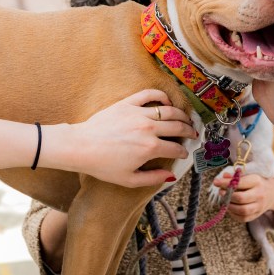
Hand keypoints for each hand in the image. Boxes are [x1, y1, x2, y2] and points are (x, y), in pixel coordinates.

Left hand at [50, 89, 195, 187]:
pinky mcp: (127, 104)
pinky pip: (149, 94)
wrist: (81, 147)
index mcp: (150, 148)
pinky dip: (161, 96)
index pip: (176, 148)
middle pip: (178, 127)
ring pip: (169, 110)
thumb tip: (171, 175)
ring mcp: (138, 114)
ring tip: (185, 119)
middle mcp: (148, 129)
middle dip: (189, 131)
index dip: (183, 152)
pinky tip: (166, 101)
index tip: (184, 153)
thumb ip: (152, 178)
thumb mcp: (129, 179)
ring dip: (181, 115)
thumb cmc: (102, 165)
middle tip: (192, 134)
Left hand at [213, 171, 273, 222]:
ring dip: (230, 206)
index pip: (240, 183)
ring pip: (242, 210)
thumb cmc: (256, 184)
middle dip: (228, 196)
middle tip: (221, 193)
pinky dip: (233, 214)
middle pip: (241, 198)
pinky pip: (243, 218)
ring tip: (225, 201)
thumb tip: (223, 177)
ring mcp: (259, 206)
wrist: (273, 194)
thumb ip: (235, 177)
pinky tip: (230, 208)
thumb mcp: (248, 177)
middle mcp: (259, 194)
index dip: (226, 183)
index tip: (216, 182)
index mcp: (256, 181)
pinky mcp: (256, 215)